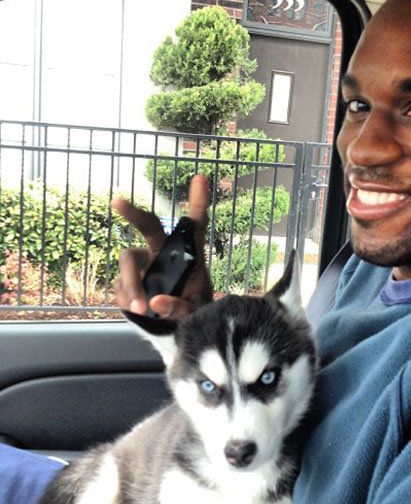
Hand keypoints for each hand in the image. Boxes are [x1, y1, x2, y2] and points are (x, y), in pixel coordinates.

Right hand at [112, 174, 212, 317]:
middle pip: (149, 226)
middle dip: (134, 213)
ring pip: (128, 259)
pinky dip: (128, 299)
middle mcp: (164, 252)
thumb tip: (155, 303)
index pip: (195, 224)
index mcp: (189, 253)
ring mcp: (143, 263)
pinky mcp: (126, 279)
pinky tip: (138, 310)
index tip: (201, 177)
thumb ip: (179, 308)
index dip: (198, 201)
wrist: (172, 326)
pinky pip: (121, 284)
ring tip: (141, 308)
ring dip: (131, 283)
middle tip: (117, 202)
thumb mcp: (194, 312)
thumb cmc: (191, 309)